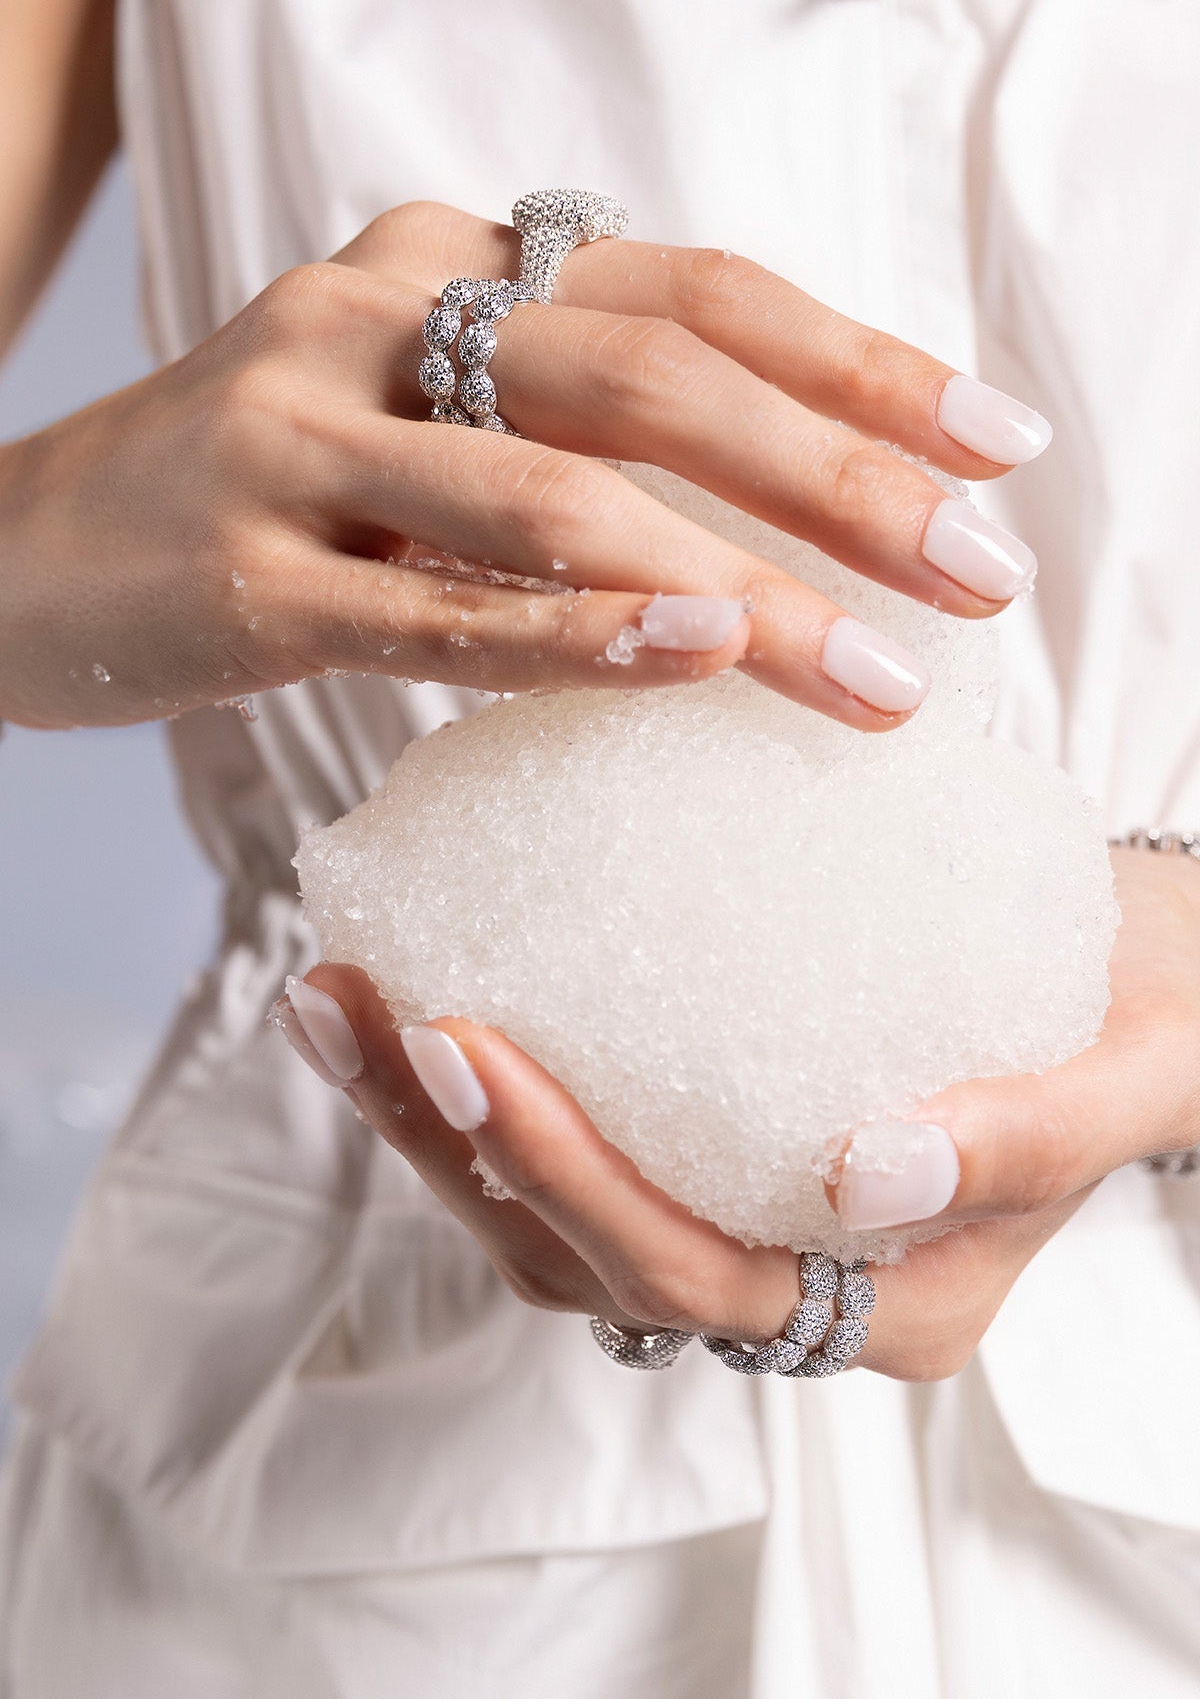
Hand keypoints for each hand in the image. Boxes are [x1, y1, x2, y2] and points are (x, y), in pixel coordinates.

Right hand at [0, 200, 1041, 730]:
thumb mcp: (418, 413)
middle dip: (840, 474)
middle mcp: (374, 314)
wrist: (20, 549)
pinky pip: (435, 609)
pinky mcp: (242, 570)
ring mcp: (296, 436)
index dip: (857, 362)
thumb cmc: (267, 497)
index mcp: (442, 264)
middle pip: (652, 376)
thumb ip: (563, 424)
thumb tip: (781, 514)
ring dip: (744, 586)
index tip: (995, 447)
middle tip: (979, 573)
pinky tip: (698, 651)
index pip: (692, 293)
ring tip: (879, 677)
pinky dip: (580, 632)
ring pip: (555, 497)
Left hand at [281, 847, 1199, 1381]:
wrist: (1140, 987)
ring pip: (555, 1206)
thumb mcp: (1127, 1078)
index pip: (689, 1278)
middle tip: (351, 1008)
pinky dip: (491, 1070)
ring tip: (337, 994)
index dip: (567, 1182)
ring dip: (434, 1112)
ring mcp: (746, 1218)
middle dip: (452, 1144)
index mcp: (886, 1307)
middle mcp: (794, 1285)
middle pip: (583, 1252)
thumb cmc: (1142, 1026)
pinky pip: (586, 1129)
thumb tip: (866, 1171)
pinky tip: (421, 970)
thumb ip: (1021, 1141)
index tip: (467, 1047)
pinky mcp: (714, 1140)